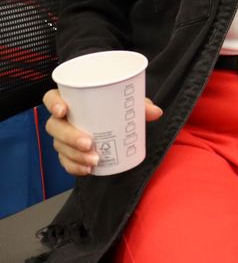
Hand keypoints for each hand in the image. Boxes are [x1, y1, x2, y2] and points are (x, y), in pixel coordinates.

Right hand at [43, 88, 161, 175]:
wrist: (116, 126)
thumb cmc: (116, 107)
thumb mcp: (129, 103)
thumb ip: (140, 105)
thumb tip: (156, 112)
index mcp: (72, 99)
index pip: (51, 97)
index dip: (53, 103)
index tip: (63, 110)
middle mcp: (63, 118)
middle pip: (55, 126)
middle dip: (69, 136)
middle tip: (88, 143)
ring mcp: (63, 137)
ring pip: (59, 146)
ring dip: (75, 155)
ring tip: (94, 160)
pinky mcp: (68, 153)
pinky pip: (65, 162)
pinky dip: (75, 167)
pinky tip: (87, 170)